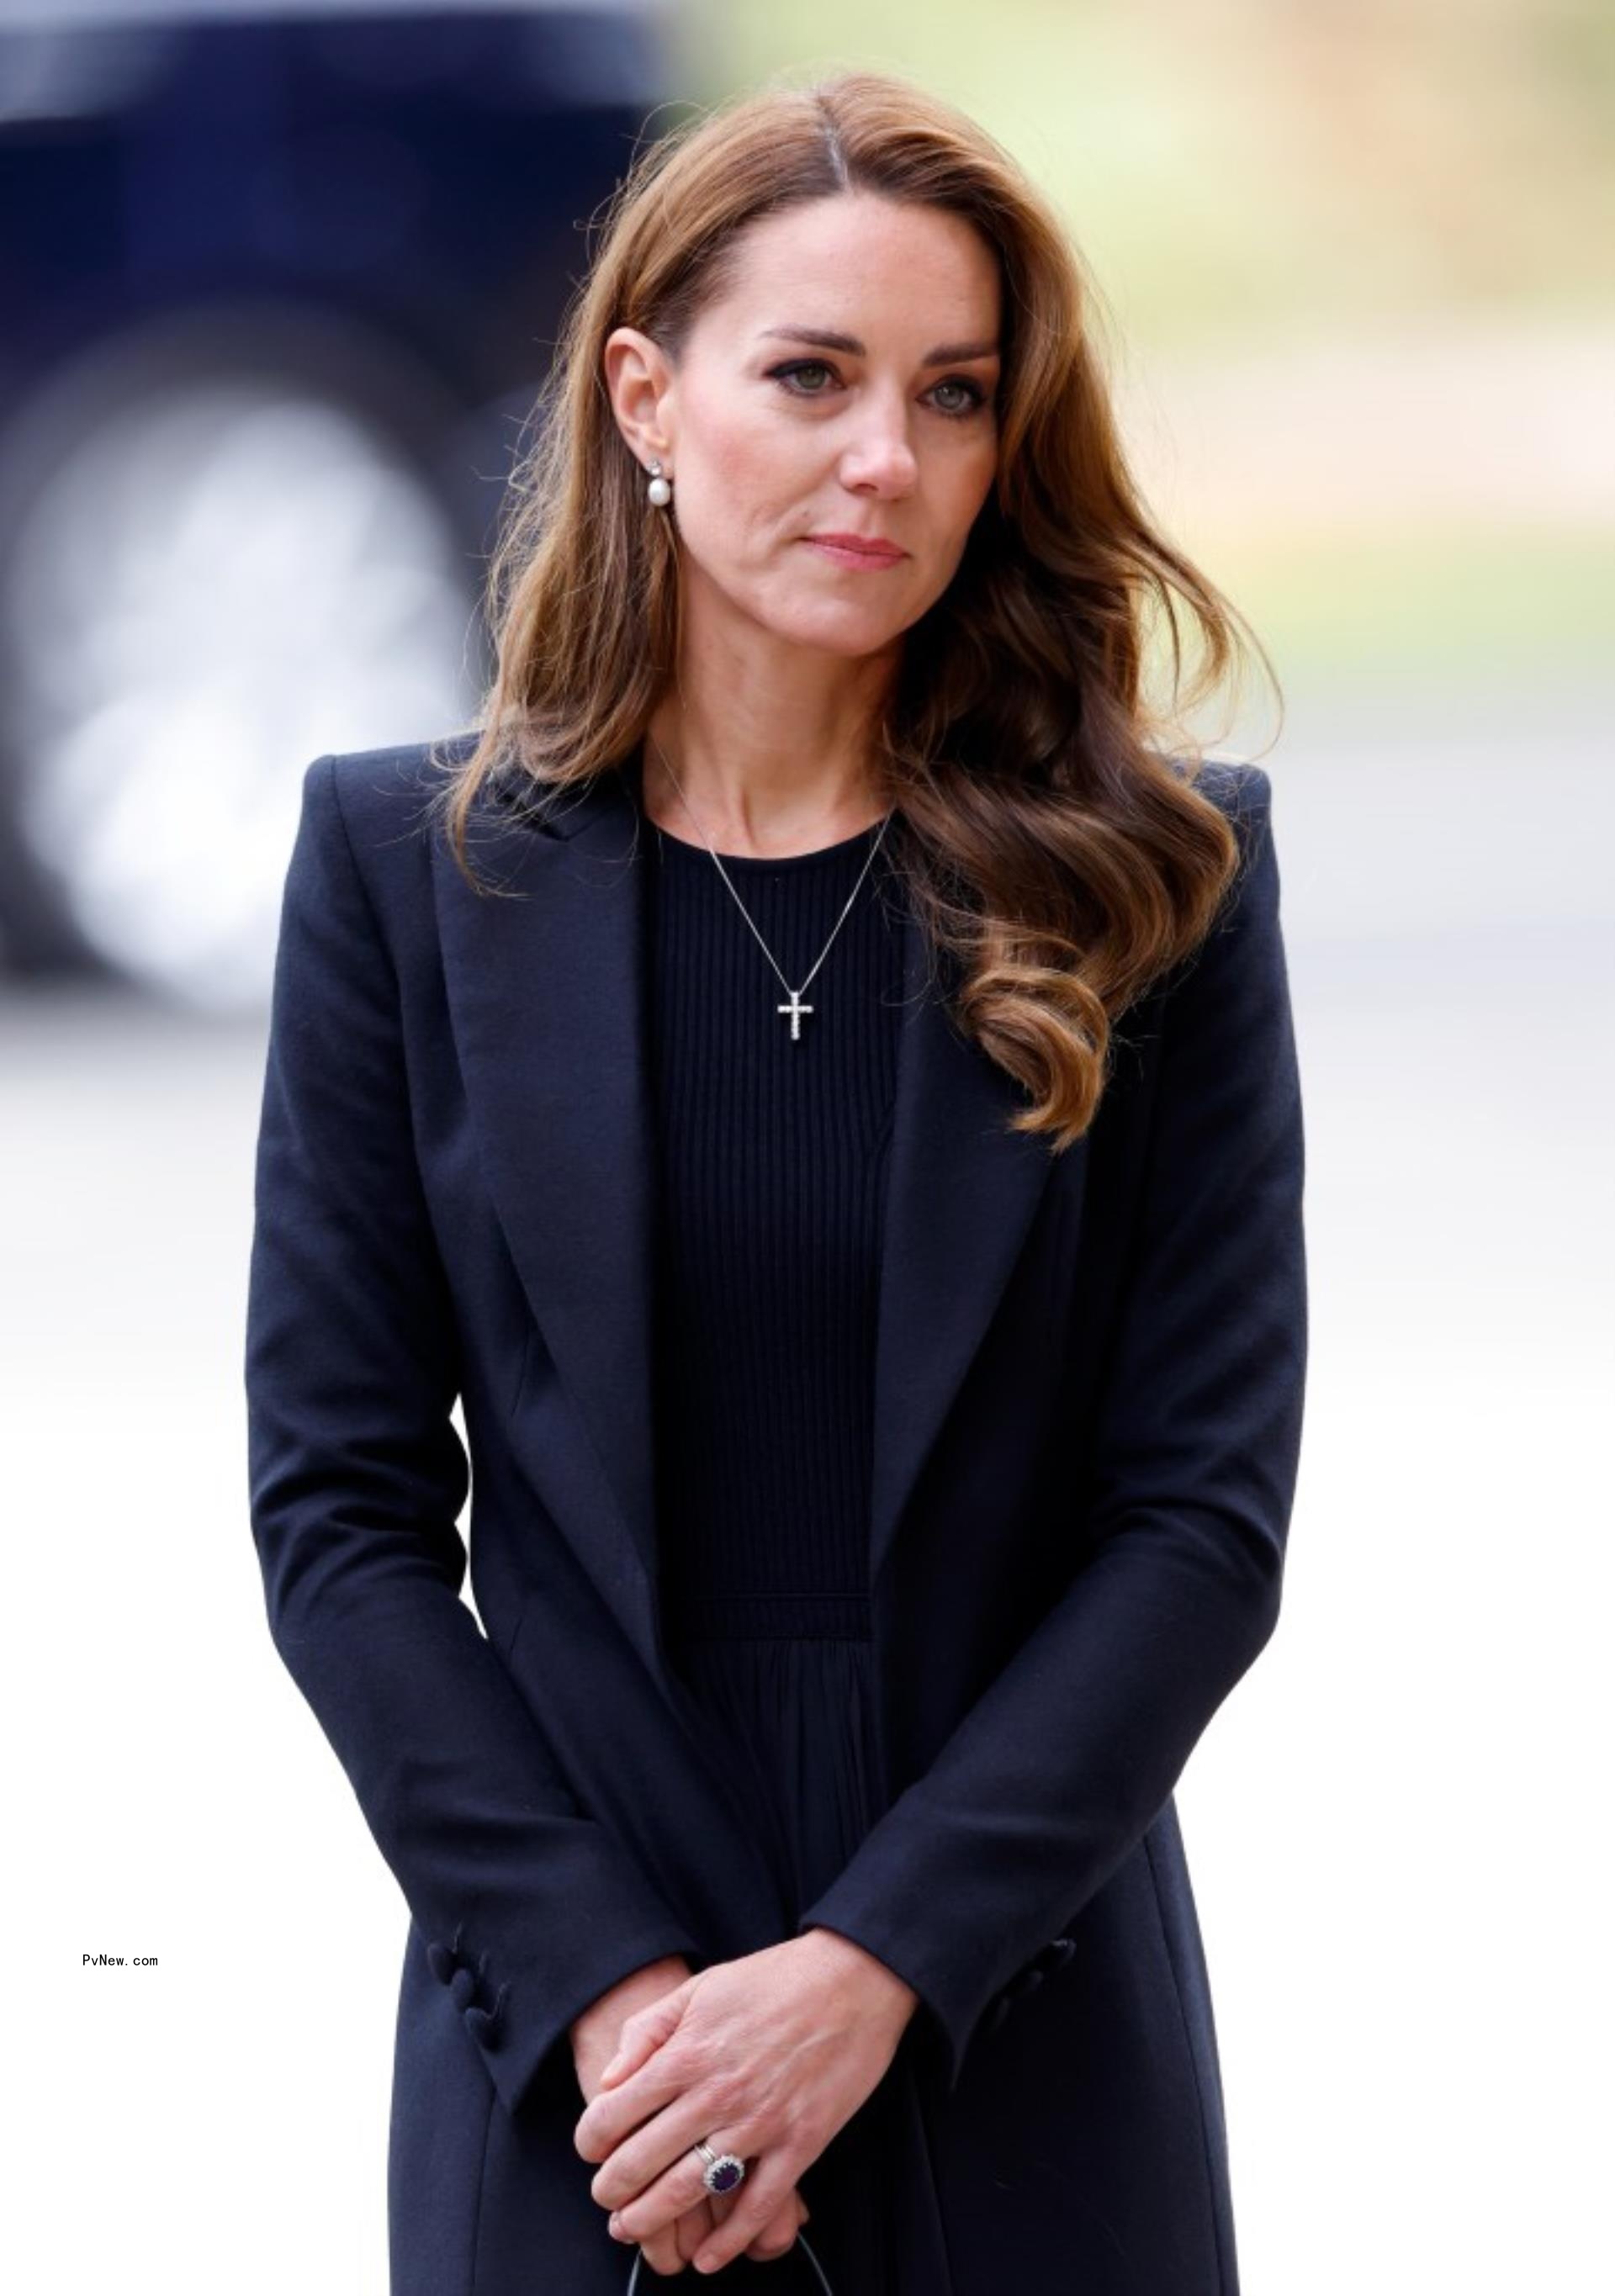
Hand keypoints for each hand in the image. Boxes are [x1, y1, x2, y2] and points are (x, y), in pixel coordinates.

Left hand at [571, 1955, 810, 2272]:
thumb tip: (611, 2080)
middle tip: (606, 2201)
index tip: (592, 2150)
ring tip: (633, 2229)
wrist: (854, 1978)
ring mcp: (760, 2122)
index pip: (615, 2114)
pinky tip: (708, 2257)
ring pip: (690, 2191)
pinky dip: (729, 2241)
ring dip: (652, 2220)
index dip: (591, 2140)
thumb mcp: (701, 1987)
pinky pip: (758, 2206)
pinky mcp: (801, 2143)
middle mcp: (716, 2093)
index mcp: (687, 2053)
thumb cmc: (774, 1978)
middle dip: (612, 2191)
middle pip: (643, 2161)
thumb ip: (648, 2030)